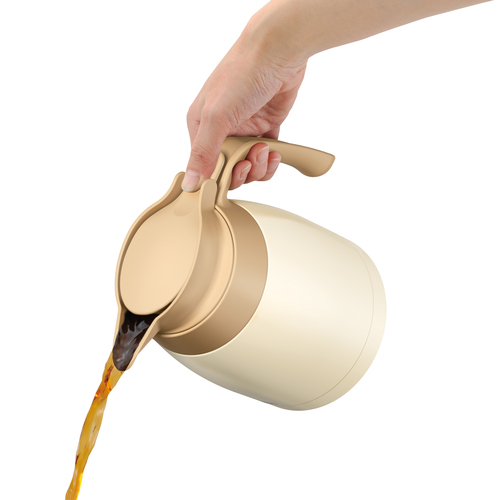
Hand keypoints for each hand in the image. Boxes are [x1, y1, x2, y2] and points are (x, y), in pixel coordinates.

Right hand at [183, 30, 306, 191]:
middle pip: (229, 169)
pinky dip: (271, 160)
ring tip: (265, 150)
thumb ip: (203, 153)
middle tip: (251, 161)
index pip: (205, 165)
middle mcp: (222, 128)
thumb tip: (189, 184)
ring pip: (249, 165)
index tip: (233, 171)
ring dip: (259, 166)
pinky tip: (275, 152)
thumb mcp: (216, 117)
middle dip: (242, 171)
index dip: (220, 175)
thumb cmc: (242, 74)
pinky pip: (266, 155)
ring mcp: (245, 128)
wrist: (278, 51)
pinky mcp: (265, 125)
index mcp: (201, 125)